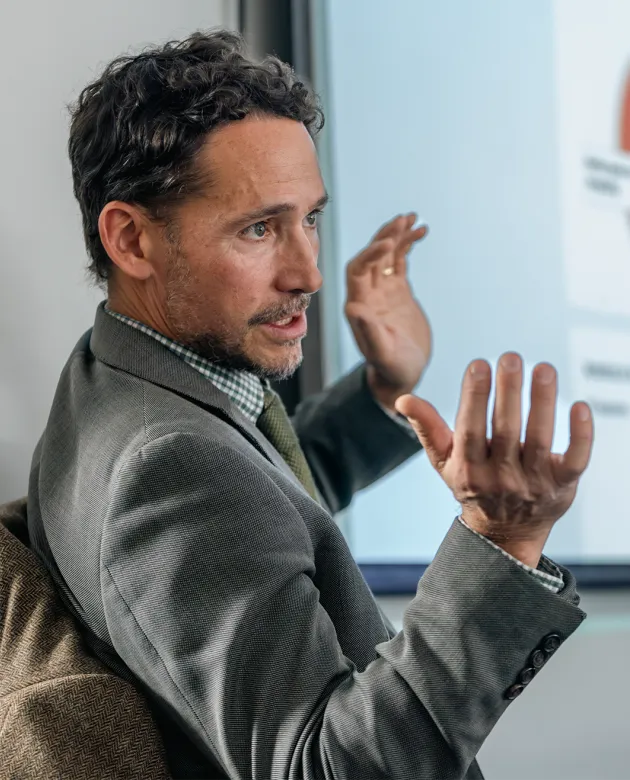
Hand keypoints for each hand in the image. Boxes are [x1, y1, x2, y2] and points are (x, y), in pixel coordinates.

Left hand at [344, 214, 430, 410]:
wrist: (401, 375)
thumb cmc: (391, 368)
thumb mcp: (381, 352)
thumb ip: (368, 331)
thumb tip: (353, 307)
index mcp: (359, 305)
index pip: (357, 270)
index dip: (370, 254)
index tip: (389, 244)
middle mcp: (367, 294)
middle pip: (371, 256)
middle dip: (385, 237)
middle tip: (403, 220)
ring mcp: (382, 291)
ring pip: (385, 255)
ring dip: (396, 235)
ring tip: (412, 218)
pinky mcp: (398, 291)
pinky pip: (399, 262)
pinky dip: (408, 245)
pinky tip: (421, 231)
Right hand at [395, 353, 593, 567]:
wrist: (506, 534)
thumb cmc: (473, 485)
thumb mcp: (444, 461)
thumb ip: (427, 427)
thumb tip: (403, 398)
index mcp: (469, 470)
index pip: (470, 429)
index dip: (474, 397)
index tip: (478, 364)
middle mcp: (500, 479)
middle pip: (506, 431)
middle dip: (508, 392)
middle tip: (511, 357)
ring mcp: (533, 484)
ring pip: (540, 439)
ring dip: (542, 402)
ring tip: (543, 368)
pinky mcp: (563, 486)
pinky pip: (575, 459)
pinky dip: (581, 434)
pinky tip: (580, 406)